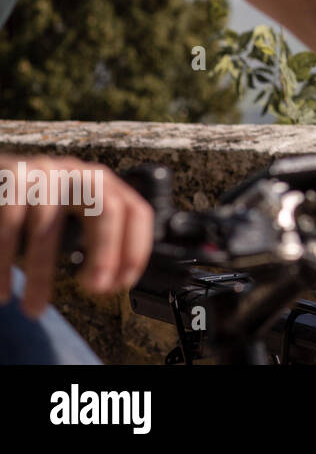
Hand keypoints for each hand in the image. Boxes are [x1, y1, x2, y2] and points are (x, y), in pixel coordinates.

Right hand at [0, 155, 154, 318]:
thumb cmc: (36, 204)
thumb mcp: (74, 210)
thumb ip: (95, 235)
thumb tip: (112, 283)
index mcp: (102, 183)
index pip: (135, 211)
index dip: (136, 248)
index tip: (122, 283)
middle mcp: (79, 173)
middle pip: (106, 210)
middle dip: (105, 254)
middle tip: (95, 290)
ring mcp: (46, 173)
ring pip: (47, 229)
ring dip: (40, 276)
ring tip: (34, 309)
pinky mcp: (12, 179)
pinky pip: (9, 229)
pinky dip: (4, 266)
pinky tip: (5, 292)